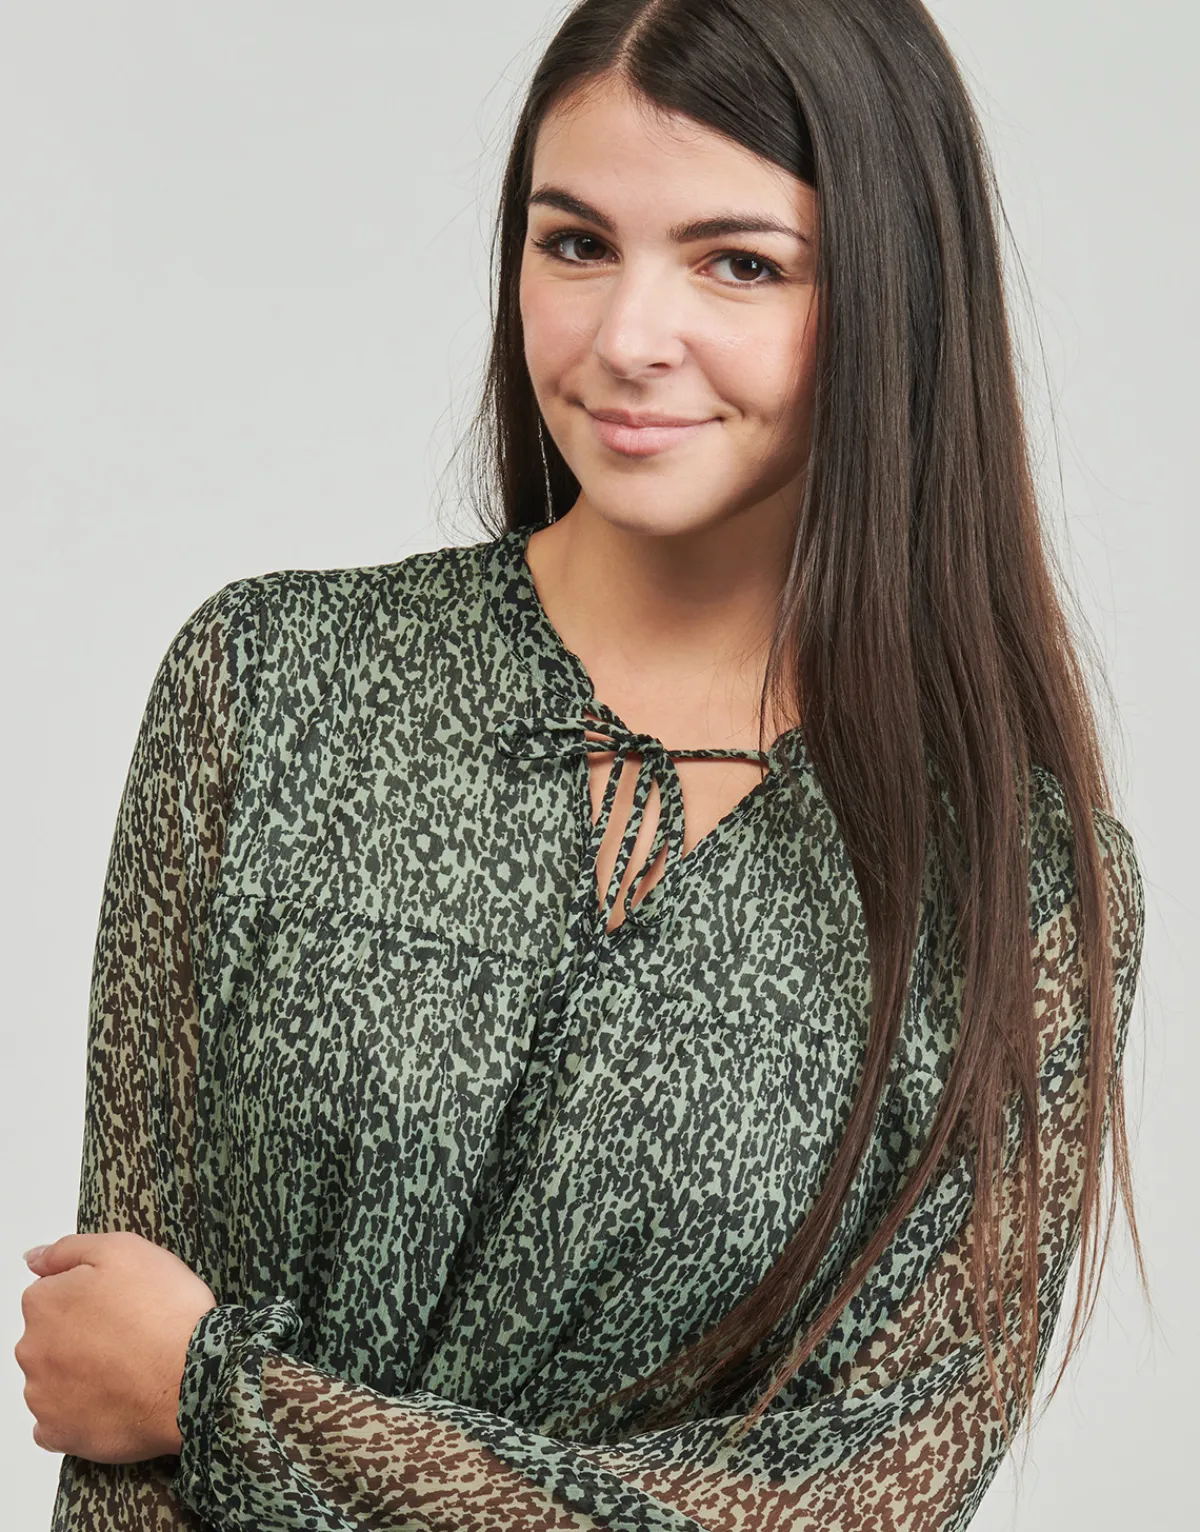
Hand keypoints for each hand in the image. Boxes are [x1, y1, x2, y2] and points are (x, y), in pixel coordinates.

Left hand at [15, 1231, 216, 1462]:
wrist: (192, 1377)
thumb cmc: (165, 1312)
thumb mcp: (125, 1250)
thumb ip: (69, 1249)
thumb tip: (34, 1258)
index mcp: (44, 1303)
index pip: (52, 1292)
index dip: (90, 1293)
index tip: (120, 1300)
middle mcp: (33, 1350)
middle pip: (51, 1335)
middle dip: (81, 1333)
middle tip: (129, 1331)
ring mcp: (43, 1395)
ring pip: (54, 1377)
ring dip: (80, 1372)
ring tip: (128, 1366)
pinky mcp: (60, 1433)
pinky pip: (57, 1422)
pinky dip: (79, 1412)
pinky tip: (112, 1399)